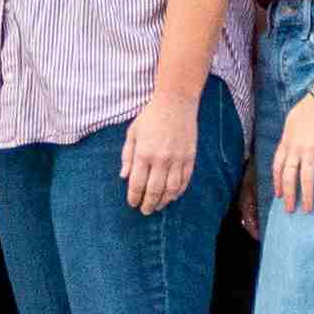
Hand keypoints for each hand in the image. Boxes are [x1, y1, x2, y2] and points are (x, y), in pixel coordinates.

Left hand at [122, 93, 198, 214]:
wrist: (175, 102)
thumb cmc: (150, 116)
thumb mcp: (132, 133)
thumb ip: (127, 156)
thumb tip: (123, 177)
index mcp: (144, 153)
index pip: (137, 184)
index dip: (134, 197)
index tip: (132, 203)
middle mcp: (161, 159)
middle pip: (154, 190)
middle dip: (148, 204)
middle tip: (145, 211)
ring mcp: (177, 159)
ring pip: (171, 189)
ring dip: (164, 201)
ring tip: (158, 206)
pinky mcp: (189, 157)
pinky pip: (185, 180)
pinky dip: (179, 191)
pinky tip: (173, 196)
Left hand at [269, 94, 313, 214]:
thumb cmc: (308, 107)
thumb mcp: (291, 122)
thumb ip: (289, 137)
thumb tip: (289, 146)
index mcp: (287, 142)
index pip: (278, 167)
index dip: (277, 182)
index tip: (278, 194)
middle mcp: (296, 149)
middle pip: (289, 176)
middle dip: (288, 195)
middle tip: (290, 209)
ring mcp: (311, 149)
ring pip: (306, 177)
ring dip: (307, 195)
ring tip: (308, 209)